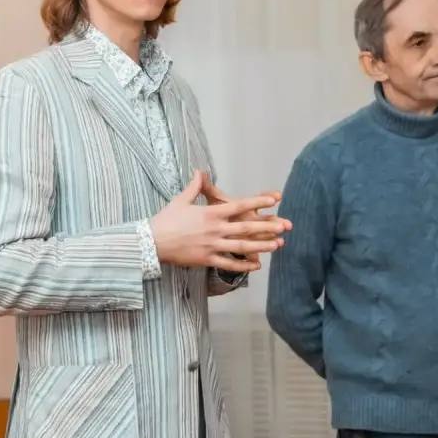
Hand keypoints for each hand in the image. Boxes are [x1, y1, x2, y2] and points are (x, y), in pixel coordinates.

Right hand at [150, 170, 288, 272]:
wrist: (153, 241)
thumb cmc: (165, 220)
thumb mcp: (180, 200)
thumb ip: (195, 186)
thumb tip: (199, 170)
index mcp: (210, 213)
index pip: (239, 206)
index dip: (258, 203)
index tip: (274, 200)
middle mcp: (214, 229)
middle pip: (246, 227)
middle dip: (267, 227)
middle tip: (284, 226)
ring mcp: (212, 245)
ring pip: (242, 246)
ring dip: (261, 246)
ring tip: (277, 245)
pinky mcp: (206, 259)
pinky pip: (229, 264)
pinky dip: (244, 266)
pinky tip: (256, 266)